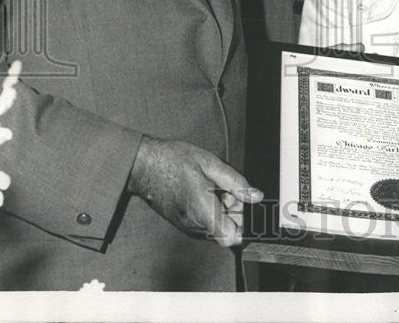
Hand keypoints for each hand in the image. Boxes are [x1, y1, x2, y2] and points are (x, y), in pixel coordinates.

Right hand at [127, 136, 262, 247]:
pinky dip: (211, 209)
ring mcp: (186, 224)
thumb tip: (255, 196)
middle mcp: (193, 223)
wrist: (143, 165)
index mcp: (203, 209)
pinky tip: (206, 190)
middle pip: (226, 230)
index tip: (247, 210)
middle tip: (230, 190)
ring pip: (216, 226)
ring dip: (223, 209)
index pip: (230, 238)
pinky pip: (204, 222)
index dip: (245, 227)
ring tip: (215, 186)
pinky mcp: (181, 222)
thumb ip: (236, 183)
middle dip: (236, 212)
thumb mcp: (211, 164)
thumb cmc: (173, 160)